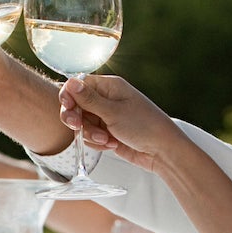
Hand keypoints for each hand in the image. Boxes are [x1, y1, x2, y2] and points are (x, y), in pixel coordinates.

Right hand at [58, 74, 189, 171]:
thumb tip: (70, 81)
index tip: (68, 108)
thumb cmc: (145, 126)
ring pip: (83, 123)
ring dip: (91, 134)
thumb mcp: (113, 112)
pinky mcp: (107, 133)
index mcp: (109, 87)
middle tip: (77, 127)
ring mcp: (106, 116)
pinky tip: (112, 145)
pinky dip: (97, 143)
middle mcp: (106, 99)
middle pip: (76, 105)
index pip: (79, 85)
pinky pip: (90, 137)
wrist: (162, 151)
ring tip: (107, 139)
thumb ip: (89, 99)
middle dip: (77, 118)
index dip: (69, 96)